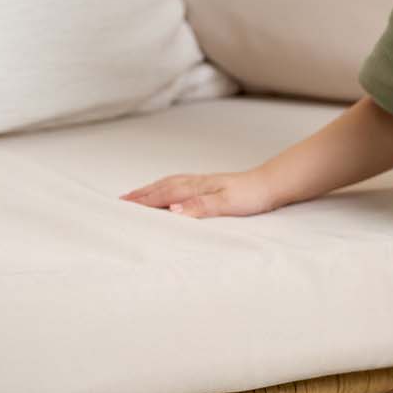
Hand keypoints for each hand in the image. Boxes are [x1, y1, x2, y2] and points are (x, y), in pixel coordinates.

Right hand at [118, 169, 277, 217]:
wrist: (272, 184)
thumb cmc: (251, 195)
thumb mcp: (227, 203)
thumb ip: (200, 206)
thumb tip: (173, 209)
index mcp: (196, 188)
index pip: (163, 195)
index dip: (143, 202)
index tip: (122, 208)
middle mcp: (196, 182)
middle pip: (161, 188)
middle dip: (140, 195)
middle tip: (119, 202)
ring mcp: (202, 182)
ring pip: (169, 184)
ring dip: (150, 190)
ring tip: (135, 196)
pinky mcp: (209, 185)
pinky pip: (179, 184)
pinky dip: (165, 188)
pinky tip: (166, 192)